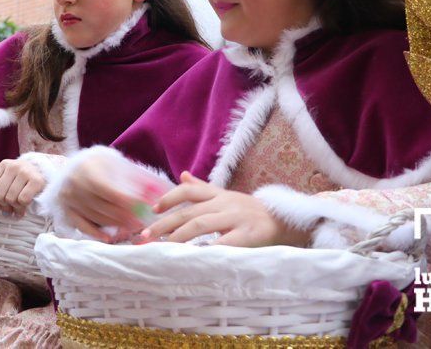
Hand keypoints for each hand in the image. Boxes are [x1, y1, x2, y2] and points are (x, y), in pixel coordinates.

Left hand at [0, 159, 45, 216]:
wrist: (49, 172)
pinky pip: (23, 200)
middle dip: (4, 206)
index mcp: (4, 165)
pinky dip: (23, 206)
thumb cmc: (27, 180)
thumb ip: (2, 191)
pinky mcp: (36, 180)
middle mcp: (13, 166)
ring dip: (15, 208)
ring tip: (20, 207)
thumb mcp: (11, 179)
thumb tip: (3, 212)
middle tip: (12, 208)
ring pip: (10, 199)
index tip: (0, 205)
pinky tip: (26, 205)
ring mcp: (25, 172)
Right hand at [59, 156, 141, 241]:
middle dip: (124, 216)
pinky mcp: (66, 210)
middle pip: (103, 206)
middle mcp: (74, 183)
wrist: (78, 167)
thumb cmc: (104, 166)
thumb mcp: (119, 164)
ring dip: (115, 225)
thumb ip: (138, 178)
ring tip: (131, 227)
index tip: (143, 209)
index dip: (128, 202)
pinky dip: (96, 233)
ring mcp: (68, 198)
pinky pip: (82, 226)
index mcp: (87, 168)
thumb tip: (161, 191)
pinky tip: (109, 238)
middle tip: (140, 222)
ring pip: (95, 217)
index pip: (110, 191)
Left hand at [142, 171, 310, 246]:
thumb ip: (202, 188)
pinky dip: (209, 249)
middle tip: (146, 236)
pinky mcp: (248, 234)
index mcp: (218, 195)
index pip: (188, 192)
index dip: (169, 198)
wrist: (285, 219)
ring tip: (164, 247)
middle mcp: (225, 203)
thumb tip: (181, 175)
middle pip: (189, 212)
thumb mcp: (226, 196)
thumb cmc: (250, 211)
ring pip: (201, 224)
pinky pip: (225, 242)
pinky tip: (194, 256)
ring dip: (179, 236)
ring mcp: (236, 218)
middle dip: (165, 224)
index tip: (152, 210)